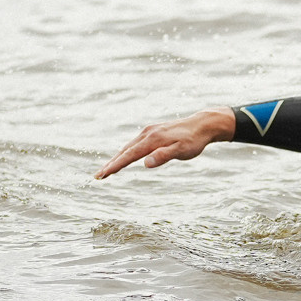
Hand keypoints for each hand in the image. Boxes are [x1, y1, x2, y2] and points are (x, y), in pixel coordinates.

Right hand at [94, 108, 237, 178]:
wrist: (202, 124)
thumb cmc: (193, 140)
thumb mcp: (182, 151)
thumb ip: (164, 156)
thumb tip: (146, 164)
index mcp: (152, 140)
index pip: (129, 155)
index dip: (115, 166)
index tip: (103, 175)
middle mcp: (147, 134)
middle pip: (124, 151)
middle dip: (111, 164)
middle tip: (98, 176)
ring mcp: (149, 131)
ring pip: (128, 147)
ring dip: (116, 158)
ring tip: (107, 170)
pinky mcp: (152, 131)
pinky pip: (135, 143)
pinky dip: (126, 152)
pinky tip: (124, 157)